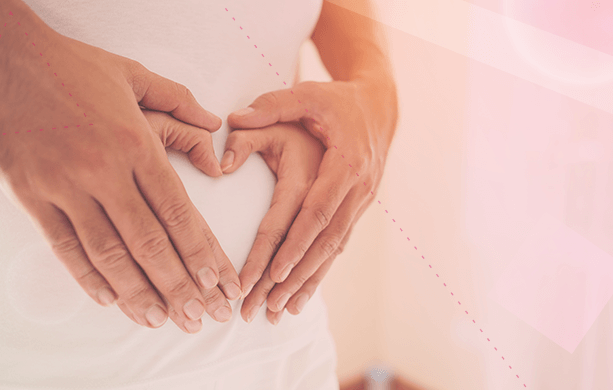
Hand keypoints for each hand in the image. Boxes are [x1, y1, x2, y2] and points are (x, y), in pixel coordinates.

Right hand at [0, 22, 241, 333]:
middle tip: (200, 316)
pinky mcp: (30, 195)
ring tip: (160, 319)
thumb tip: (214, 122)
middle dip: (179, 285)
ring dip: (138, 292)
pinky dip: (88, 277)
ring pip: (109, 253)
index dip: (199, 251)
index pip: (177, 210)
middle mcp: (104, 171)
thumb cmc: (70, 66)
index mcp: (136, 143)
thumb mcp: (132, 73)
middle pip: (150, 242)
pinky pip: (64, 246)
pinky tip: (109, 298)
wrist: (1, 59)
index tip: (216, 282)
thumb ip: (177, 100)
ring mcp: (64, 186)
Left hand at [227, 79, 397, 319]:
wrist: (379, 107)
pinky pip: (337, 247)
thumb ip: (271, 105)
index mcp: (344, 165)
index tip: (272, 273)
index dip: (296, 244)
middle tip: (266, 307)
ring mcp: (360, 203)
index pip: (317, 212)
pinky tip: (302, 296)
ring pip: (333, 251)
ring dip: (307, 282)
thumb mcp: (307, 94)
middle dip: (296, 277)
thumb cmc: (338, 101)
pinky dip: (319, 272)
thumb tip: (233, 120)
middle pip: (324, 243)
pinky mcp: (356, 210)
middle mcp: (357, 190)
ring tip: (281, 312)